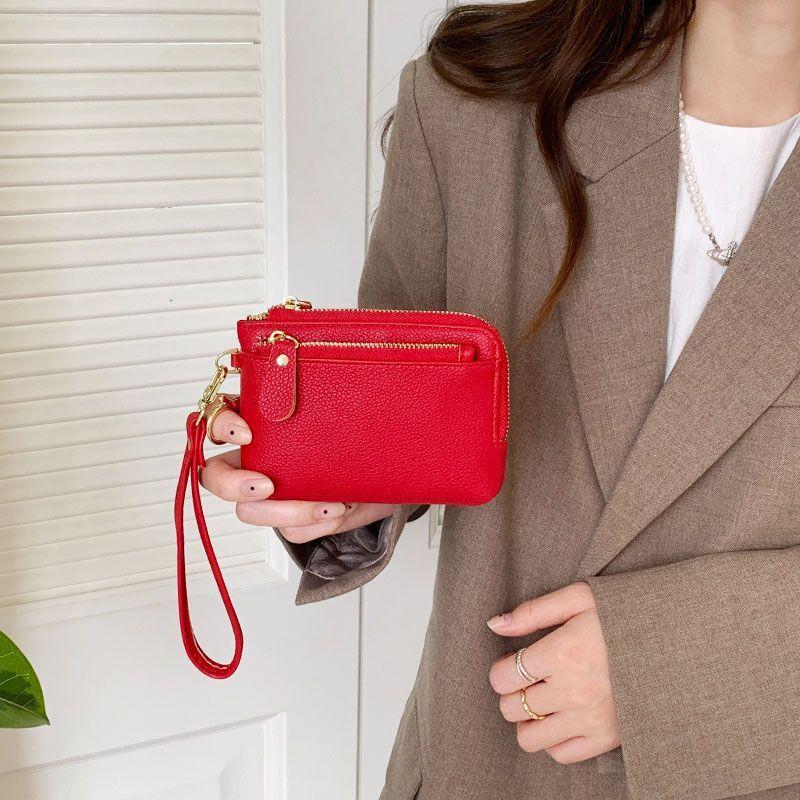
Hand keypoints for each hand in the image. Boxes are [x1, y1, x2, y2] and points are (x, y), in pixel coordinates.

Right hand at [199, 407, 396, 541]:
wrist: (393, 475)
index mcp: (262, 423)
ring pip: (248, 511)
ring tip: (330, 504)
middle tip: (265, 486)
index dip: (221, 424)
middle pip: (213, 475)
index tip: (247, 433)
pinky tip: (338, 511)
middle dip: (233, 484)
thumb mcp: (347, 421)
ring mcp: (273, 493)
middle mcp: (259, 459)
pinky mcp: (292, 521)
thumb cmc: (364, 442)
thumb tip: (305, 429)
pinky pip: (289, 531)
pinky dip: (313, 524)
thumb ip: (321, 421)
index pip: (218, 416)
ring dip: (287, 511)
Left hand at [487, 582, 619, 763]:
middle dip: (512, 693)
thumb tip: (495, 624)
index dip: (500, 670)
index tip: (512, 663)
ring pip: (529, 738)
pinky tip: (562, 716)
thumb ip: (533, 612)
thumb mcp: (579, 599)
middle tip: (528, 680)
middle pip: (511, 707)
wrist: (672, 641)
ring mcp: (590, 719)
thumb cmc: (622, 615)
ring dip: (527, 719)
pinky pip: (561, 754)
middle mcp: (573, 691)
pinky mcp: (607, 738)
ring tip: (541, 700)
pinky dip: (553, 738)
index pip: (503, 677)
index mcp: (562, 653)